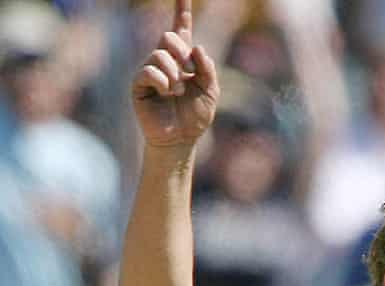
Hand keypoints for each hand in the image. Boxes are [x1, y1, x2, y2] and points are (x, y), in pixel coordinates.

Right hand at [131, 0, 218, 148]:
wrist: (181, 139)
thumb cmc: (195, 117)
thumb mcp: (210, 92)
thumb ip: (207, 69)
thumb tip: (197, 47)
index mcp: (183, 59)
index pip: (181, 28)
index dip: (181, 10)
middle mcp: (164, 61)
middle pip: (168, 37)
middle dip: (182, 52)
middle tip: (189, 72)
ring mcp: (150, 71)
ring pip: (159, 54)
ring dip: (174, 74)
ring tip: (178, 91)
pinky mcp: (139, 84)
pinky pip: (149, 71)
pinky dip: (162, 82)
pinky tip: (167, 94)